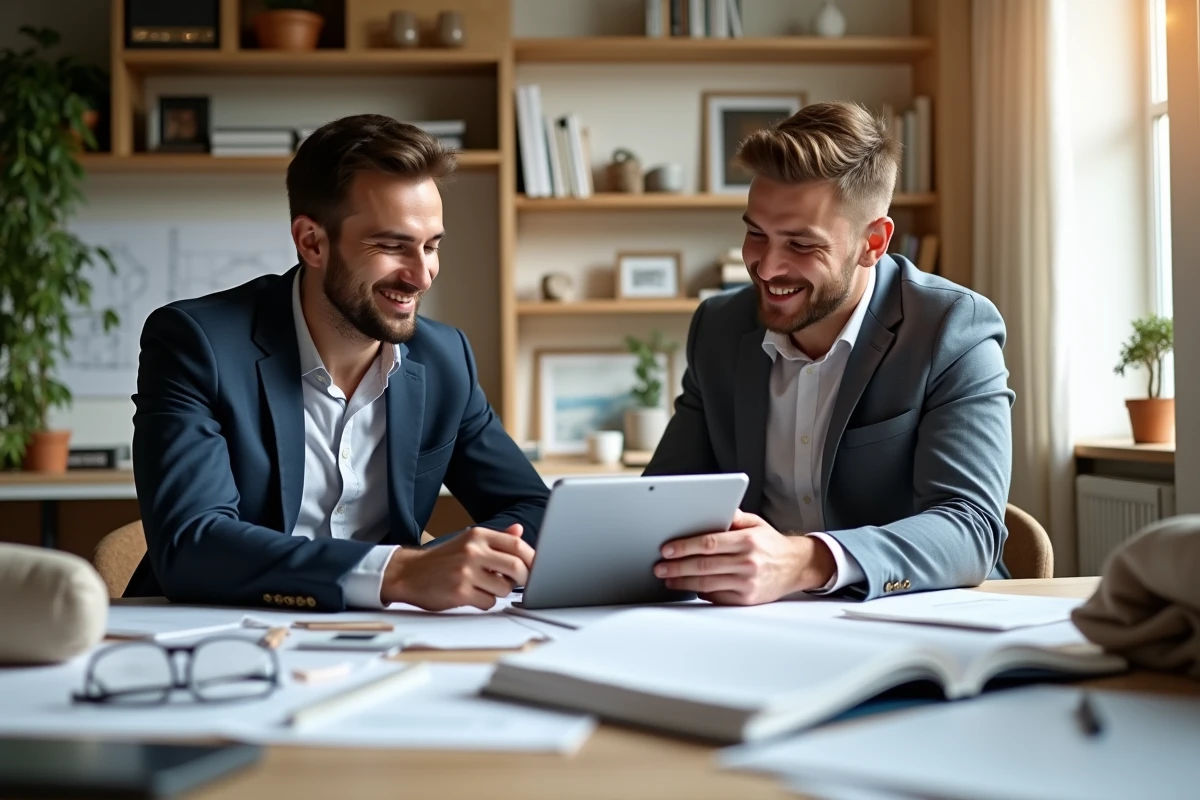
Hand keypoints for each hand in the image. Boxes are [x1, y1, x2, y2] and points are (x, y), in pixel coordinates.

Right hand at [381, 524, 532, 610]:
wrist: (409, 573)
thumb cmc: (443, 559)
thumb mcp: (468, 541)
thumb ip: (496, 538)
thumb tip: (519, 530)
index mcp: (478, 536)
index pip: (517, 546)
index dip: (532, 559)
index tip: (536, 568)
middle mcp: (472, 551)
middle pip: (517, 567)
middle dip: (523, 579)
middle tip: (518, 582)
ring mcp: (465, 572)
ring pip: (504, 588)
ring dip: (500, 591)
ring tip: (485, 587)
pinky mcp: (459, 592)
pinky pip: (488, 602)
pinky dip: (485, 602)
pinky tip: (472, 595)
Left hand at [654, 511, 835, 604]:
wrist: (796, 566)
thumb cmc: (771, 544)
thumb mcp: (755, 523)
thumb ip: (732, 517)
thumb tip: (708, 510)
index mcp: (747, 541)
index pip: (709, 543)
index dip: (685, 547)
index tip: (667, 549)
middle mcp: (748, 563)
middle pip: (704, 566)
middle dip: (677, 567)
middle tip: (659, 567)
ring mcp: (747, 583)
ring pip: (707, 584)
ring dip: (683, 582)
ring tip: (668, 579)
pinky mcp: (746, 599)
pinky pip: (717, 597)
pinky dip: (700, 592)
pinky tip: (689, 588)